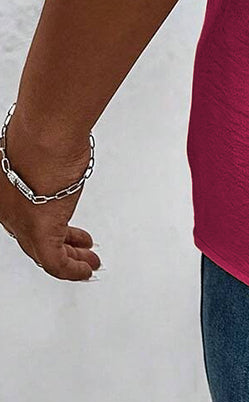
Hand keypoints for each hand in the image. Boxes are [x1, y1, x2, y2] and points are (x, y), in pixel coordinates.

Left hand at [1, 112, 100, 280]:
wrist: (45, 134)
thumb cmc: (42, 131)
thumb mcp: (40, 144)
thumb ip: (47, 154)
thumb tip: (63, 146)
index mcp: (4, 190)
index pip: (21, 216)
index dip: (42, 221)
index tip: (60, 224)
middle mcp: (8, 211)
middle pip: (31, 237)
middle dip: (61, 242)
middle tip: (78, 248)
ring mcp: (22, 223)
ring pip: (43, 251)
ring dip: (70, 257)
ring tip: (88, 260)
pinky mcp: (41, 231)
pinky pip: (56, 263)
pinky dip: (72, 270)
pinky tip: (86, 269)